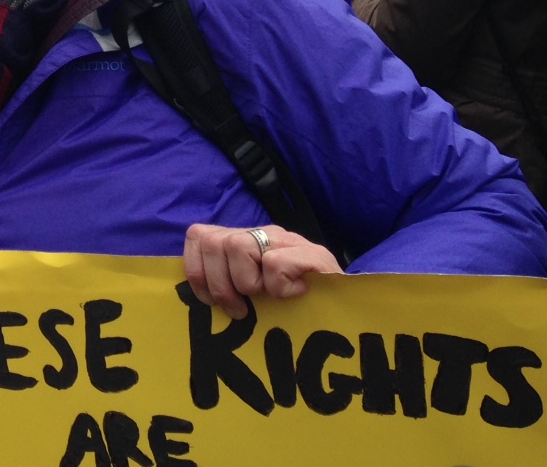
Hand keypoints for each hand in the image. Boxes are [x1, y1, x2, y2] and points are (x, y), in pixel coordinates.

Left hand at [183, 223, 342, 319]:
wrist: (349, 310)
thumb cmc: (294, 309)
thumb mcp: (253, 296)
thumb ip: (226, 284)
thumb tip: (197, 293)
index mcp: (244, 241)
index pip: (198, 236)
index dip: (197, 270)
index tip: (209, 301)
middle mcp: (263, 234)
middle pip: (213, 242)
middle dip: (220, 284)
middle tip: (240, 310)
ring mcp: (288, 241)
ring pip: (237, 246)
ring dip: (247, 283)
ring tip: (267, 299)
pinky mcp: (312, 254)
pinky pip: (274, 263)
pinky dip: (279, 286)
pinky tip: (294, 294)